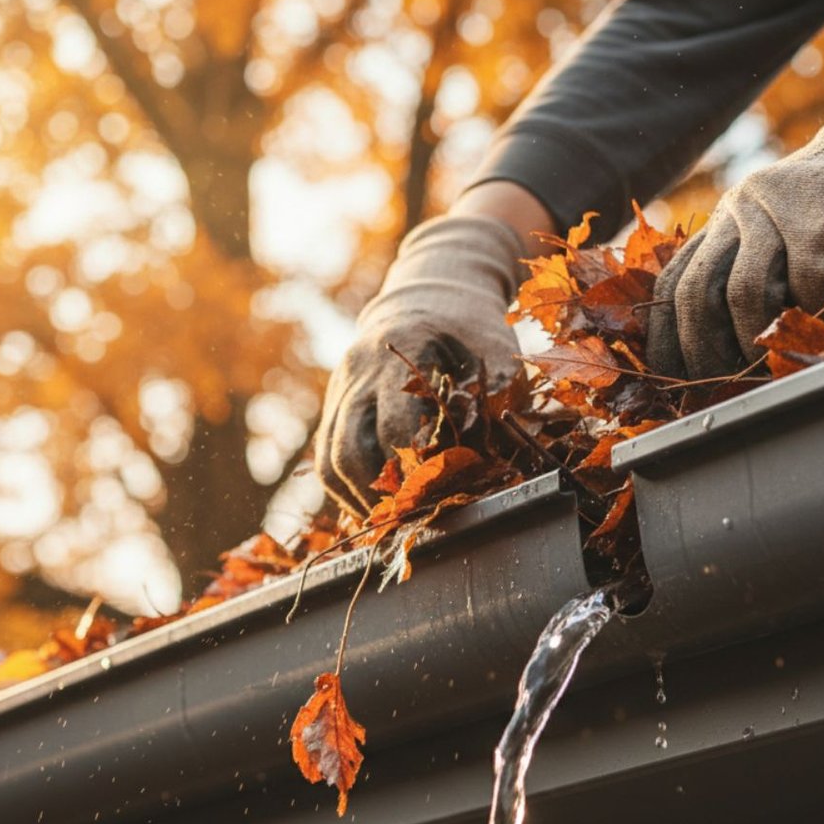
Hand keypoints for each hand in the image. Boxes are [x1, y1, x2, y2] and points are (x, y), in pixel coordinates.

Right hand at [314, 215, 524, 515]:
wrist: (429, 295)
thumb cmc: (471, 328)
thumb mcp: (496, 352)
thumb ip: (495, 401)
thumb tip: (493, 462)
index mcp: (399, 351)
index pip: (395, 427)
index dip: (418, 472)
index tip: (444, 496)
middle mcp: (359, 372)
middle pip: (351, 452)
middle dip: (383, 498)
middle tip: (415, 524)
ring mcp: (341, 389)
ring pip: (331, 461)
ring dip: (359, 502)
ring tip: (392, 528)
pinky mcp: (335, 405)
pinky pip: (327, 458)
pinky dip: (347, 492)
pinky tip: (374, 511)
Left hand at [647, 20, 823, 378]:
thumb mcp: (794, 238)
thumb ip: (762, 276)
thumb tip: (729, 356)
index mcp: (728, 219)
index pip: (676, 282)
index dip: (668, 336)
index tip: (674, 380)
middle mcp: (742, 207)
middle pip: (699, 292)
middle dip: (706, 351)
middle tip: (724, 388)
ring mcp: (782, 204)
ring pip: (748, 292)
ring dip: (761, 341)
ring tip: (777, 369)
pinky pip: (812, 283)